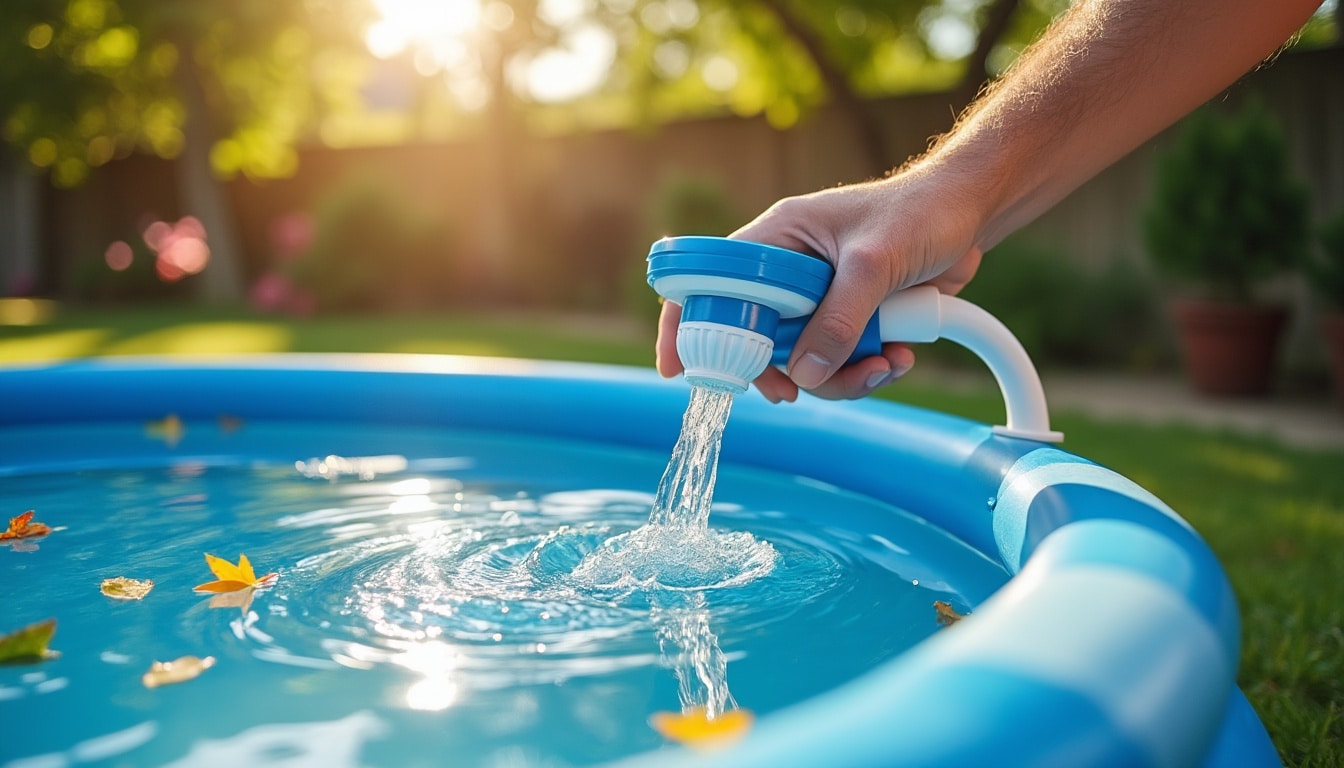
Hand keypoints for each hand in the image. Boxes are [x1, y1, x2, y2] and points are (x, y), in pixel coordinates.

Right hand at [655, 171, 987, 401]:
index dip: (687, 321)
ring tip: (883, 366)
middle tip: (792, 393)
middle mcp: (791, 271)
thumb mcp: (875, 263)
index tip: (678, 368)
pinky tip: (899, 357)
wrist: (971, 214)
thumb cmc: (921, 213)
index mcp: (779, 239)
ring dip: (840, 377)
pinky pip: (840, 363)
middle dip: (781, 371)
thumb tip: (802, 375)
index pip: (712, 280)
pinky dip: (866, 371)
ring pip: (803, 360)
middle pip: (757, 337)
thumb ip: (839, 319)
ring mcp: (820, 299)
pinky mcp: (851, 319)